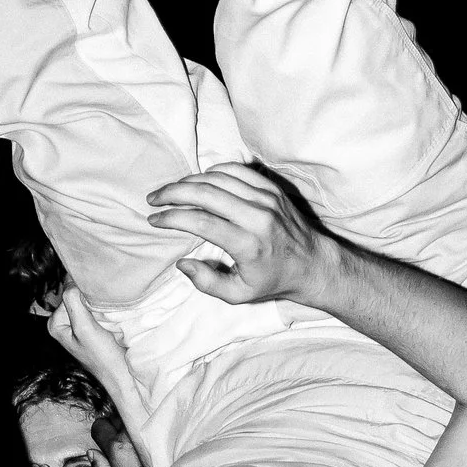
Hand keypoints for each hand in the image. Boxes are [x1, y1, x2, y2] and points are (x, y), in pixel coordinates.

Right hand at [145, 165, 335, 306]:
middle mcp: (258, 217)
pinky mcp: (272, 188)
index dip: (172, 218)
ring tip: (171, 191)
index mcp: (249, 244)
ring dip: (189, 181)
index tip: (154, 220)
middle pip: (206, 193)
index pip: (201, 222)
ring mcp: (267, 199)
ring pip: (219, 177)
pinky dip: (213, 172)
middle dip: (173, 193)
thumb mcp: (239, 295)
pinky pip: (237, 170)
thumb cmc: (273, 280)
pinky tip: (199, 182)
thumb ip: (207, 283)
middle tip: (154, 199)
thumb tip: (182, 264)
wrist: (313, 264)